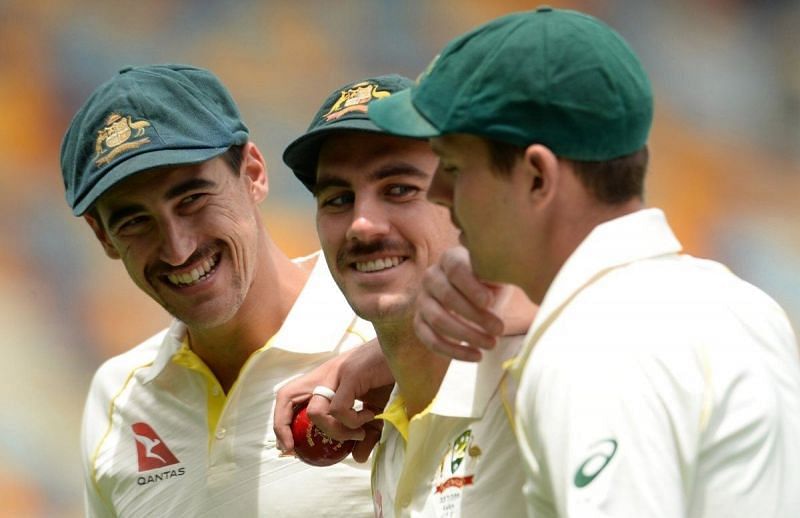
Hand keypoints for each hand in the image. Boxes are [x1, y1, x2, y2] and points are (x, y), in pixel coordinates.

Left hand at [273, 339, 393, 462]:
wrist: (409, 351)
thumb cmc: (392, 377)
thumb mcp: (377, 410)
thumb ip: (366, 434)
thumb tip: (357, 457)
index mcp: (326, 379)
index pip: (291, 396)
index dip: (282, 422)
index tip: (289, 447)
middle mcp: (325, 374)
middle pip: (286, 396)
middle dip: (282, 426)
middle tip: (293, 449)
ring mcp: (337, 373)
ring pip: (315, 411)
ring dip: (335, 430)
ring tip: (359, 431)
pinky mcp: (351, 374)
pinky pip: (339, 409)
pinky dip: (352, 421)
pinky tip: (370, 417)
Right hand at [414, 246, 536, 361]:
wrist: (478, 297)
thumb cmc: (490, 284)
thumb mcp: (496, 276)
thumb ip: (497, 276)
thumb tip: (498, 286)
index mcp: (450, 258)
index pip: (456, 269)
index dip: (472, 286)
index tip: (490, 302)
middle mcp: (431, 276)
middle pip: (447, 297)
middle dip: (475, 316)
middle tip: (500, 329)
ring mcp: (422, 300)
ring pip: (438, 320)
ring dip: (467, 335)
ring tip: (492, 344)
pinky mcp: (419, 322)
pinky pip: (431, 340)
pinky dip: (454, 352)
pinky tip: (477, 356)